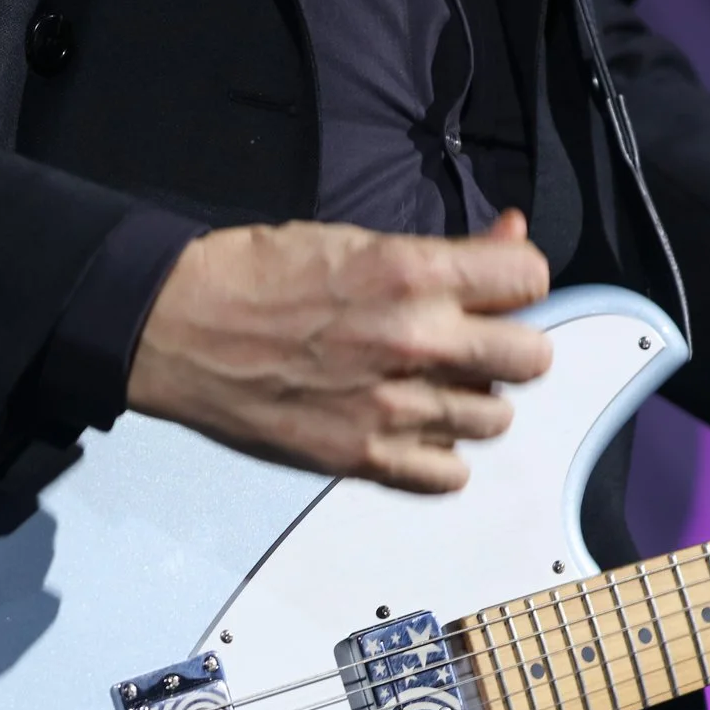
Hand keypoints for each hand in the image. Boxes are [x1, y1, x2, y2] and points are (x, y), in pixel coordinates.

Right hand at [127, 210, 554, 492]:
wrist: (178, 328)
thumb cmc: (258, 274)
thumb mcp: (355, 238)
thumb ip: (446, 251)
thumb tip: (509, 235)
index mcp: (413, 273)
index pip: (531, 278)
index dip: (516, 282)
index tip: (493, 291)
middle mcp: (415, 340)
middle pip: (531, 357)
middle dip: (507, 345)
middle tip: (470, 343)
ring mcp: (392, 406)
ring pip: (495, 419)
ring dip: (473, 402)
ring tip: (432, 388)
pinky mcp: (362, 455)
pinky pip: (449, 474)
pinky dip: (439, 456)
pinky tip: (412, 431)